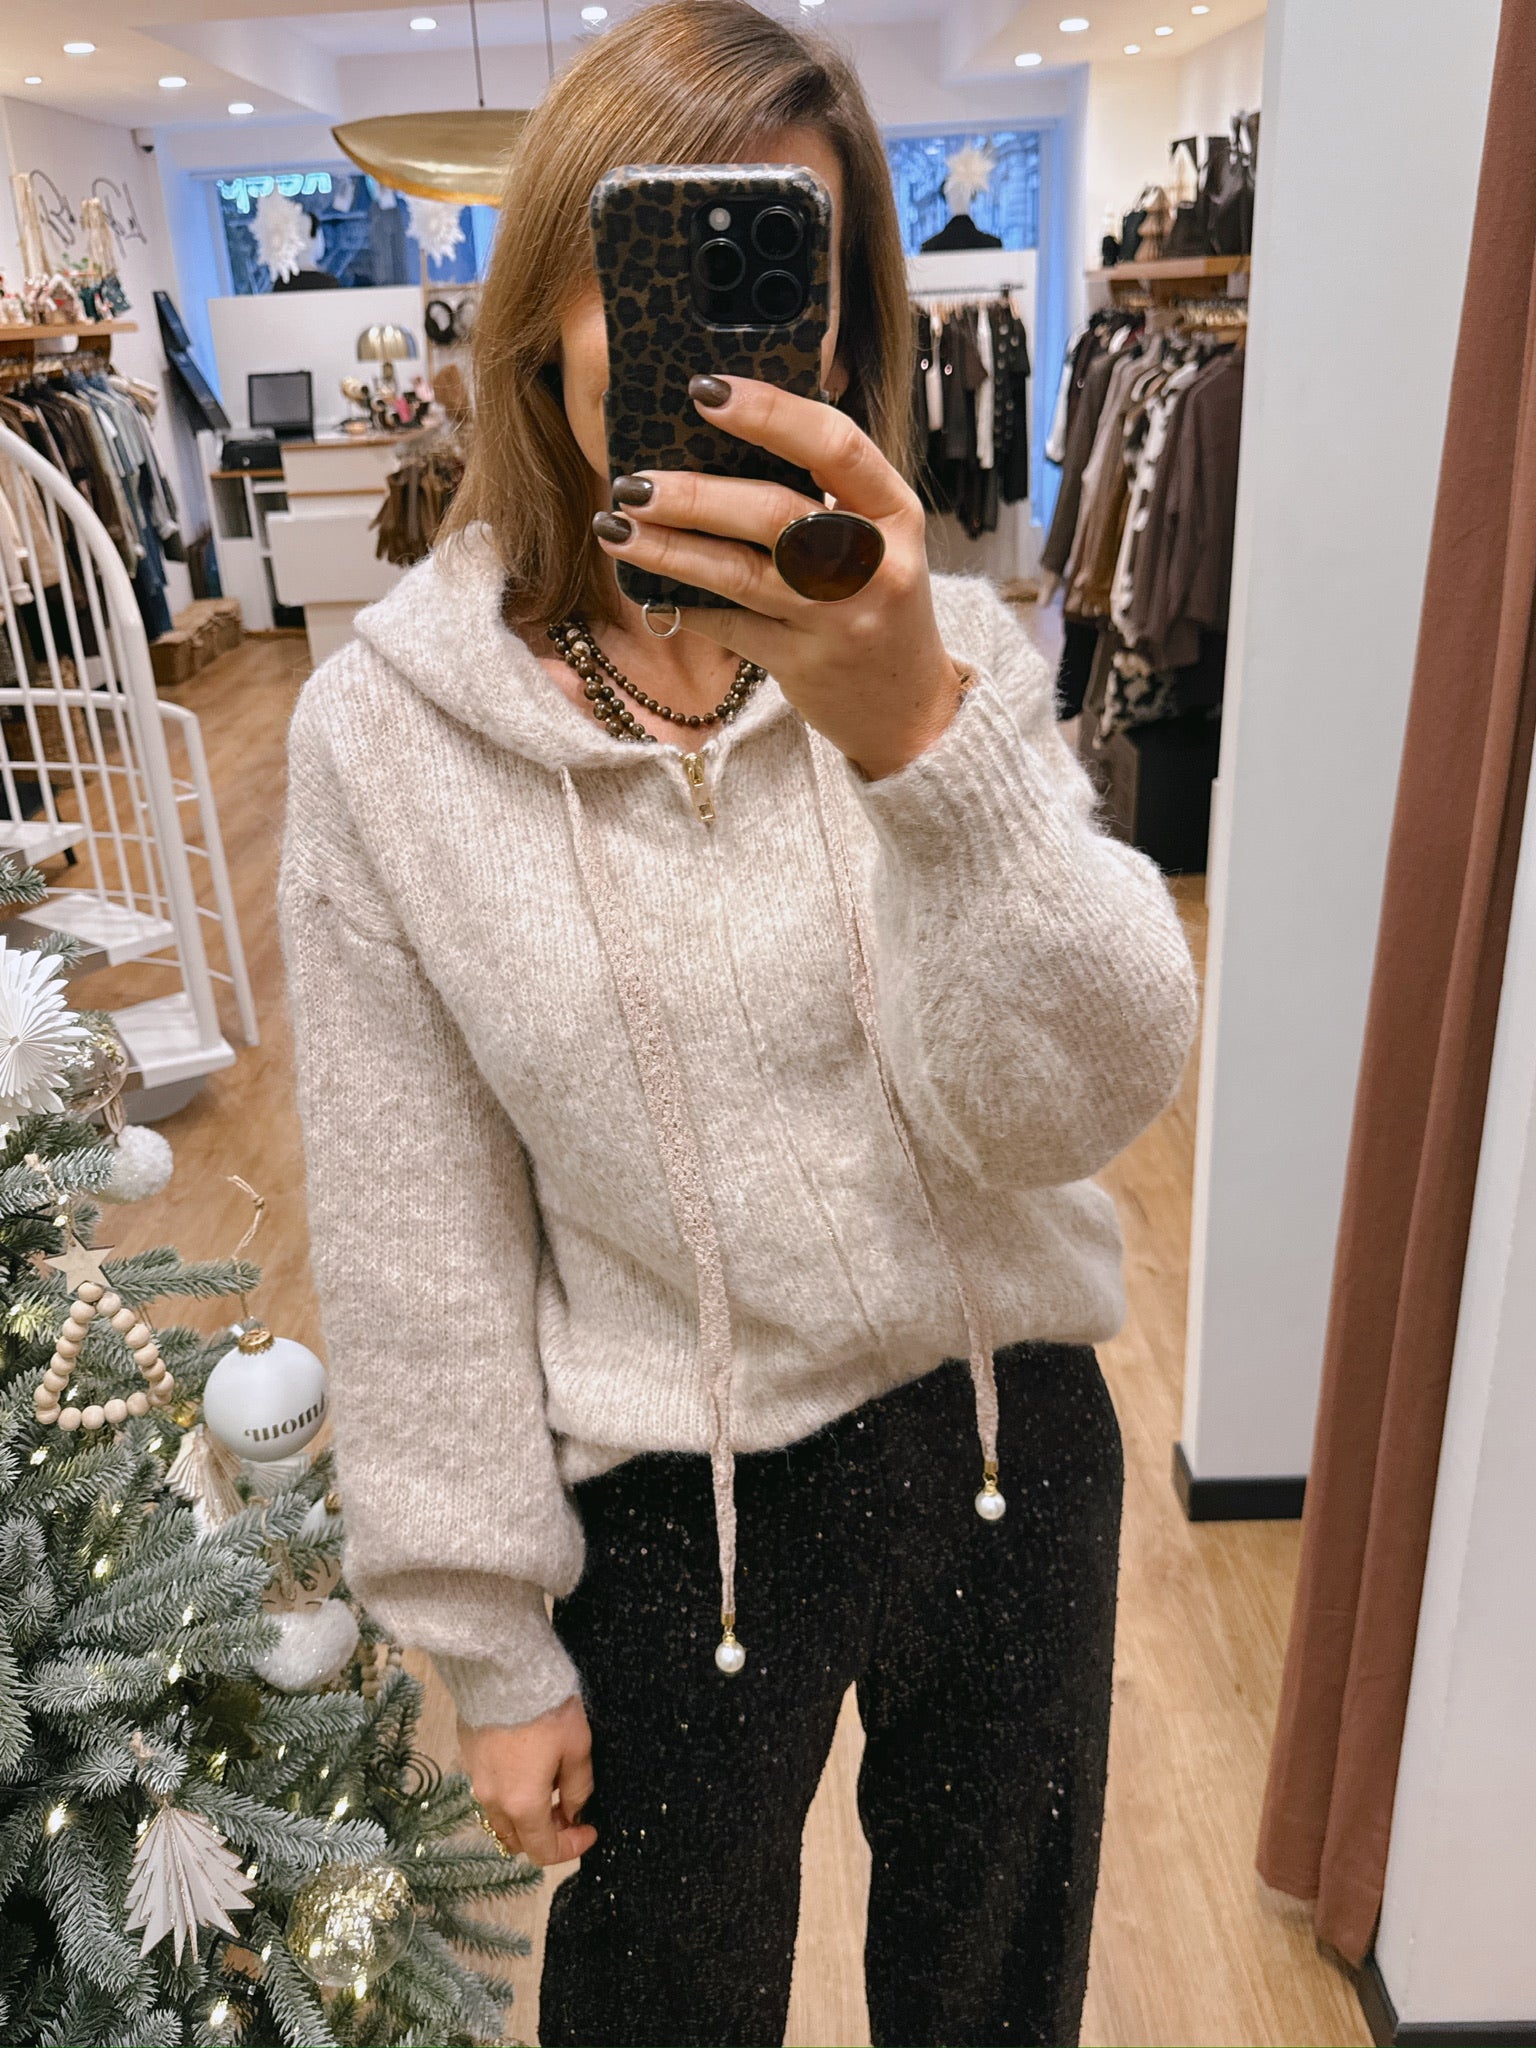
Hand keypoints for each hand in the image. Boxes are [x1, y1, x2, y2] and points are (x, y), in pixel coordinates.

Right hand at [459, 1693, 596, 1866]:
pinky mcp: (467, 1754)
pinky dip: (508, 1790)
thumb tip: (573, 1811)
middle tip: (568, 1810)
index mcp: (522, 1805)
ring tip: (547, 1786)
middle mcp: (493, 1799)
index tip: (589, 1829)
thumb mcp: (577, 1748)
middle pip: (516, 1839)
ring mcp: (475, 1777)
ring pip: (499, 1816)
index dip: (570, 1848)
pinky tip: (524, 1762)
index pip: (543, 1850)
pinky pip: (488, 1787)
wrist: (504, 1669)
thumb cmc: (548, 1710)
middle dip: (545, 1833)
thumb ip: (577, 1788)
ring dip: (524, 1815)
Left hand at [593, 375, 967, 779]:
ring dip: (669, 548)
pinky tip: (647, 587)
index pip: (835, 444)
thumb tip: (722, 431)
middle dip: (695, 494)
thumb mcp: (877, 535)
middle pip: (776, 513)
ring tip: (615, 526)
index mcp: (894, 512)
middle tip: (633, 481)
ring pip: (741, 574)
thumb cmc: (877, 599)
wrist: (910, 705)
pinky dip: (685, 604)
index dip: (768, 413)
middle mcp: (874, 564)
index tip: (703, 390)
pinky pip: (730, 627)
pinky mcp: (805, 665)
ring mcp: (839, 619)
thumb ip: (825, 488)